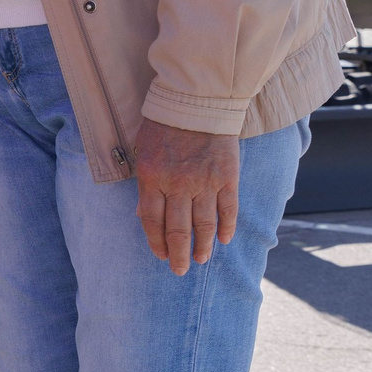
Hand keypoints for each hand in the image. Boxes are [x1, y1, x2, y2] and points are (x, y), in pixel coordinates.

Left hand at [132, 120, 240, 275]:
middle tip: (179, 270)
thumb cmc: (165, 125)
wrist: (197, 101)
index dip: (156, 243)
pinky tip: (224, 240)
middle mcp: (177, 185)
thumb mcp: (143, 152)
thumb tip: (144, 215)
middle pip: (177, 230)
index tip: (160, 256)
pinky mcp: (227, 178)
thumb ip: (145, 184)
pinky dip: (226, 227)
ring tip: (201, 260)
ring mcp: (204, 183)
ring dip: (203, 247)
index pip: (152, 221)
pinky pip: (228, 210)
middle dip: (178, 255)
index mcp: (152, 178)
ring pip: (204, 225)